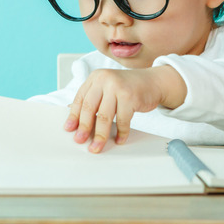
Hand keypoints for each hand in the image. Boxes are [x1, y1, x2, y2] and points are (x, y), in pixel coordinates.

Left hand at [64, 66, 185, 152]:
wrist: (153, 81)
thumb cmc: (129, 87)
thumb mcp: (108, 88)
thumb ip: (94, 99)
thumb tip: (76, 119)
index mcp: (96, 77)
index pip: (80, 99)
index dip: (74, 116)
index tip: (70, 129)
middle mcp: (105, 80)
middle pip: (90, 108)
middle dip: (84, 128)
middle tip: (80, 141)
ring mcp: (118, 87)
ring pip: (104, 117)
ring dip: (100, 135)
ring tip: (97, 146)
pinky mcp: (130, 97)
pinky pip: (122, 120)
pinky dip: (121, 133)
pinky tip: (119, 140)